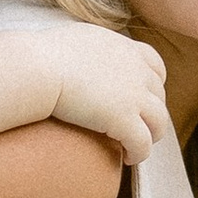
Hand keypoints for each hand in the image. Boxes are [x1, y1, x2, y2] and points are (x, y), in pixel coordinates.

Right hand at [48, 33, 168, 163]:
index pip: (154, 64)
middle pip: (159, 95)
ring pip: (159, 122)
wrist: (38, 68)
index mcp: (124, 48)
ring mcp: (133, 95)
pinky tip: (126, 158)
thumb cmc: (42, 55)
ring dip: (151, 136)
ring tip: (135, 147)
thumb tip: (78, 55)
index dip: (154, 83)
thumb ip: (89, 47)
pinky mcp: (124, 119)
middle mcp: (136, 69)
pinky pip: (143, 143)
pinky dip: (139, 152)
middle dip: (152, 112)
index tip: (143, 97)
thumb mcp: (74, 39)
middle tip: (137, 128)